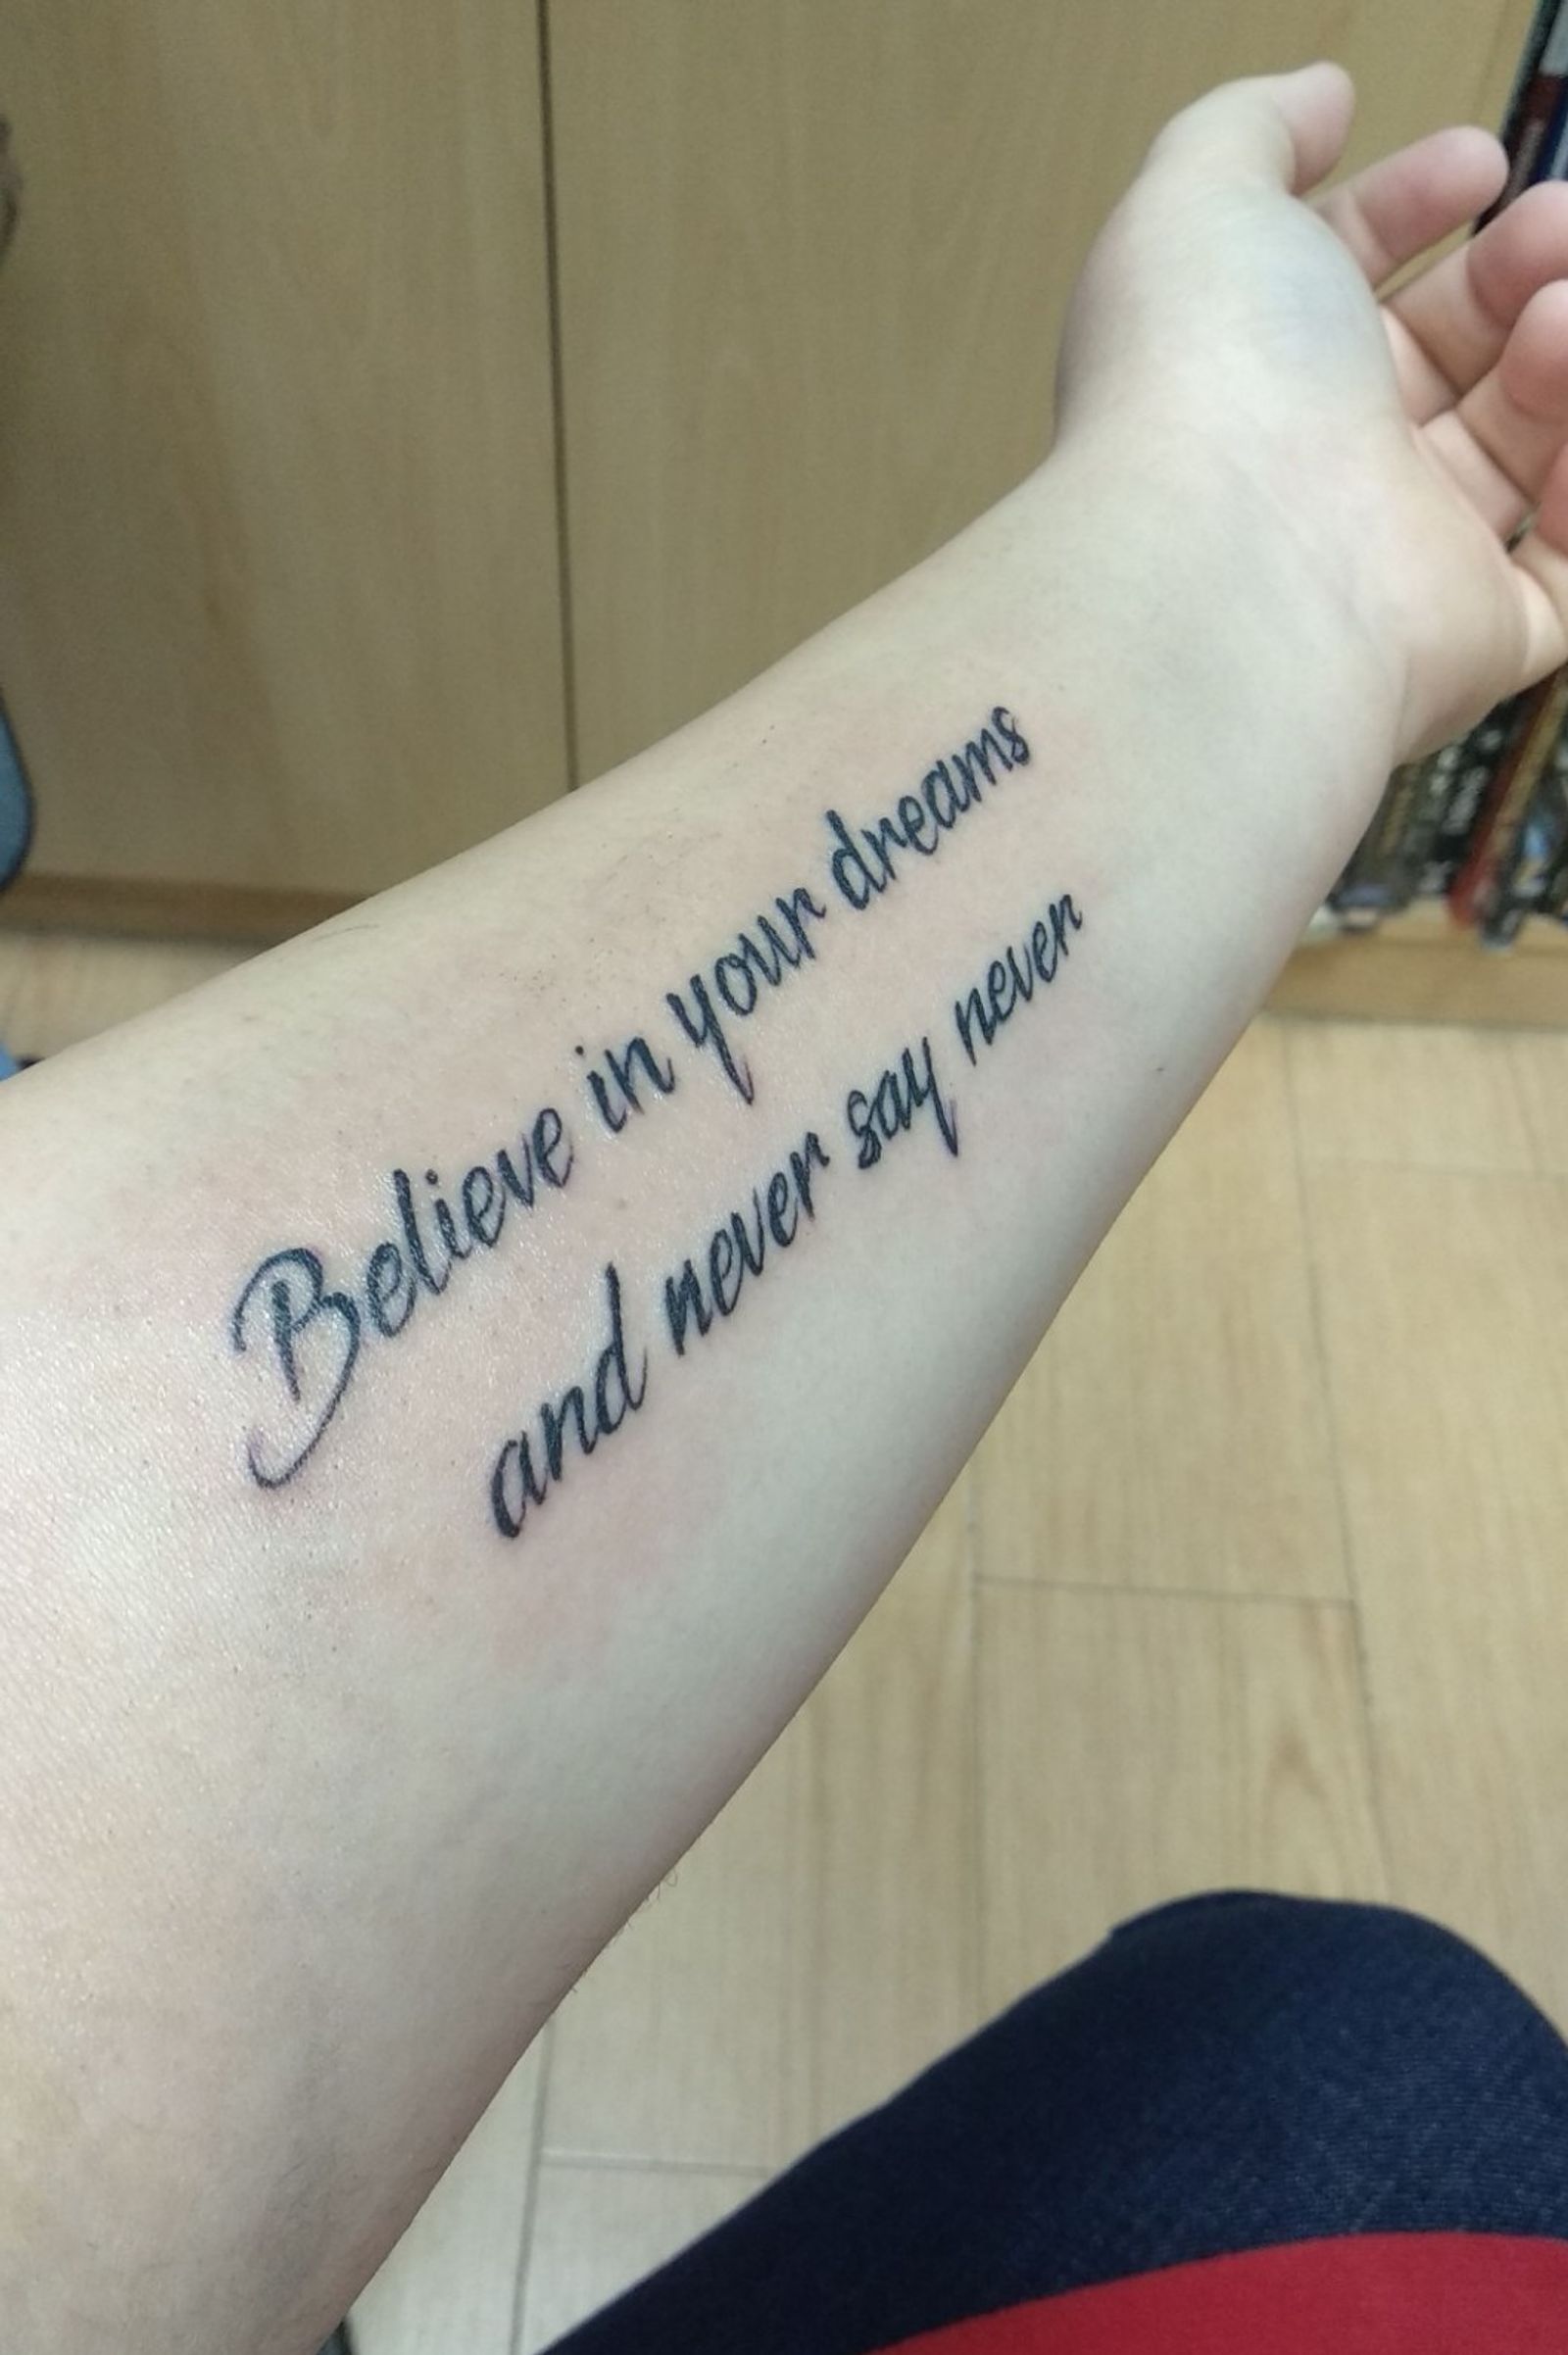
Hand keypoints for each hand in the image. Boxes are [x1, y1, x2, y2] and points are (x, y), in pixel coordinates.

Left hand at [1053, 63, 1567, 761]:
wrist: (1232, 567)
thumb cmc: (1203, 378)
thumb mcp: (1198, 198)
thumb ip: (1253, 129)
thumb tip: (1322, 97)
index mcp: (1247, 376)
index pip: (1341, 286)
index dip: (1411, 206)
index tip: (1480, 158)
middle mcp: (1316, 476)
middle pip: (1443, 360)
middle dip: (1512, 271)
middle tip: (1552, 223)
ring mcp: (1398, 565)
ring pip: (1515, 450)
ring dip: (1559, 354)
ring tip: (1561, 311)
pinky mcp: (1473, 643)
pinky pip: (1563, 575)